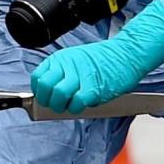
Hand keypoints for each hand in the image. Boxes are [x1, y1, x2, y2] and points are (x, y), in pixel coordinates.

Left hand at [31, 0, 163, 114]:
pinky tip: (83, 104)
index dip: (40, 91)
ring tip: (70, 106)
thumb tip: (50, 93)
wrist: (126, 54)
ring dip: (61, 107)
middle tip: (57, 104)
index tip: (46, 97)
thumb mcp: (76, 59)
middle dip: (48, 101)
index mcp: (61, 58)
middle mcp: (67, 65)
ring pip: (58, 97)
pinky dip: (77, 108)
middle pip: (45, 88)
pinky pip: (77, 104)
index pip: (38, 78)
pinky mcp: (92, 88)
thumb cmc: (104, 59)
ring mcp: (80, 76)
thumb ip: (62, 73)